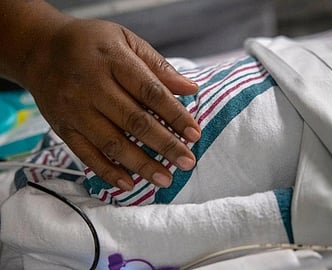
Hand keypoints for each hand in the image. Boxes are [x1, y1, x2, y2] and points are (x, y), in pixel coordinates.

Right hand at [25, 18, 200, 190]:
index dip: (174, 114)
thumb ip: (158, 66)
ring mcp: (75, 109)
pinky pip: (86, 154)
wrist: (39, 49)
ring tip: (165, 179)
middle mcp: (93, 86)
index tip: (194, 134)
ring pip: (112, 143)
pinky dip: (107, 172)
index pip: (150, 92)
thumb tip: (190, 88)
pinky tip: (129, 184)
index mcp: (114, 61)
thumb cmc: (91, 43)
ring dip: (141, 164)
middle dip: (165, 145)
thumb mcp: (126, 40)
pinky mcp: (63, 127)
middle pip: (134, 121)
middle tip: (187, 162)